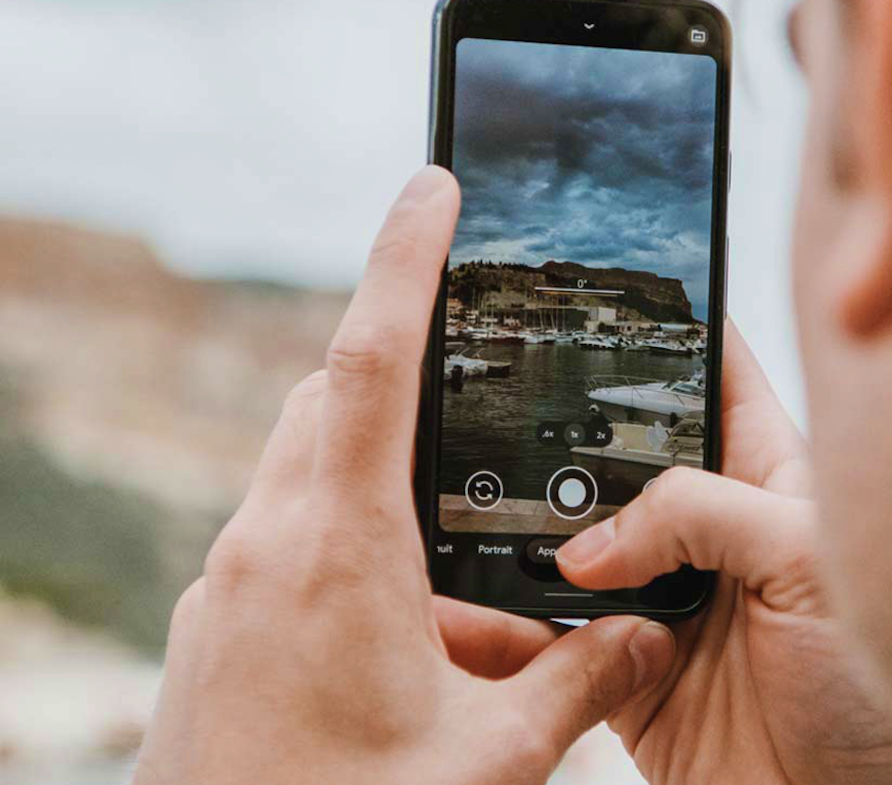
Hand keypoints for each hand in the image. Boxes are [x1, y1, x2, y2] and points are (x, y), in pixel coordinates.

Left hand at [133, 167, 675, 784]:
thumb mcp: (492, 760)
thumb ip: (584, 682)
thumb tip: (650, 639)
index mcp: (339, 551)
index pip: (374, 359)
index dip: (406, 258)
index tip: (432, 187)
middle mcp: (268, 548)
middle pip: (337, 406)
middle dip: (412, 385)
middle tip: (483, 408)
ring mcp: (229, 587)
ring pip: (311, 477)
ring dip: (387, 491)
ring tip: (466, 579)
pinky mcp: (217, 627)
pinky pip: (287, 545)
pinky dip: (352, 553)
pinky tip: (412, 637)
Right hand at [440, 326, 891, 784]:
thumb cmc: (880, 693)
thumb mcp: (811, 563)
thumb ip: (702, 515)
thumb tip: (594, 538)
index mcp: (772, 477)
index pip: (711, 374)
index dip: (662, 328)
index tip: (599, 288)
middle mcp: (711, 529)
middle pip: (616, 455)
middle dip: (559, 434)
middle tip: (495, 406)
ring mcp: (665, 598)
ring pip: (570, 543)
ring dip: (522, 532)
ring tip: (462, 501)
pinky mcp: (627, 671)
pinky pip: (551, 636)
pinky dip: (504, 622)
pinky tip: (470, 602)